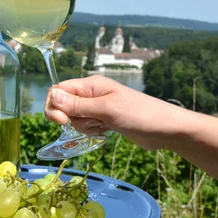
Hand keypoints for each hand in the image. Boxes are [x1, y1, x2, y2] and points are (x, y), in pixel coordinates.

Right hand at [44, 75, 189, 149]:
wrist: (164, 129)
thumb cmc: (138, 114)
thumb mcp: (106, 109)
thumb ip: (78, 105)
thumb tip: (52, 95)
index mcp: (90, 85)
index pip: (58, 90)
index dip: (54, 105)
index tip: (63, 122)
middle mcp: (91, 94)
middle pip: (64, 106)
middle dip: (71, 118)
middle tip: (90, 124)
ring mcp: (97, 107)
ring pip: (75, 119)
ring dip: (85, 127)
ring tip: (105, 126)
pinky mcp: (103, 120)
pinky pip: (86, 126)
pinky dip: (92, 131)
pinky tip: (107, 132)